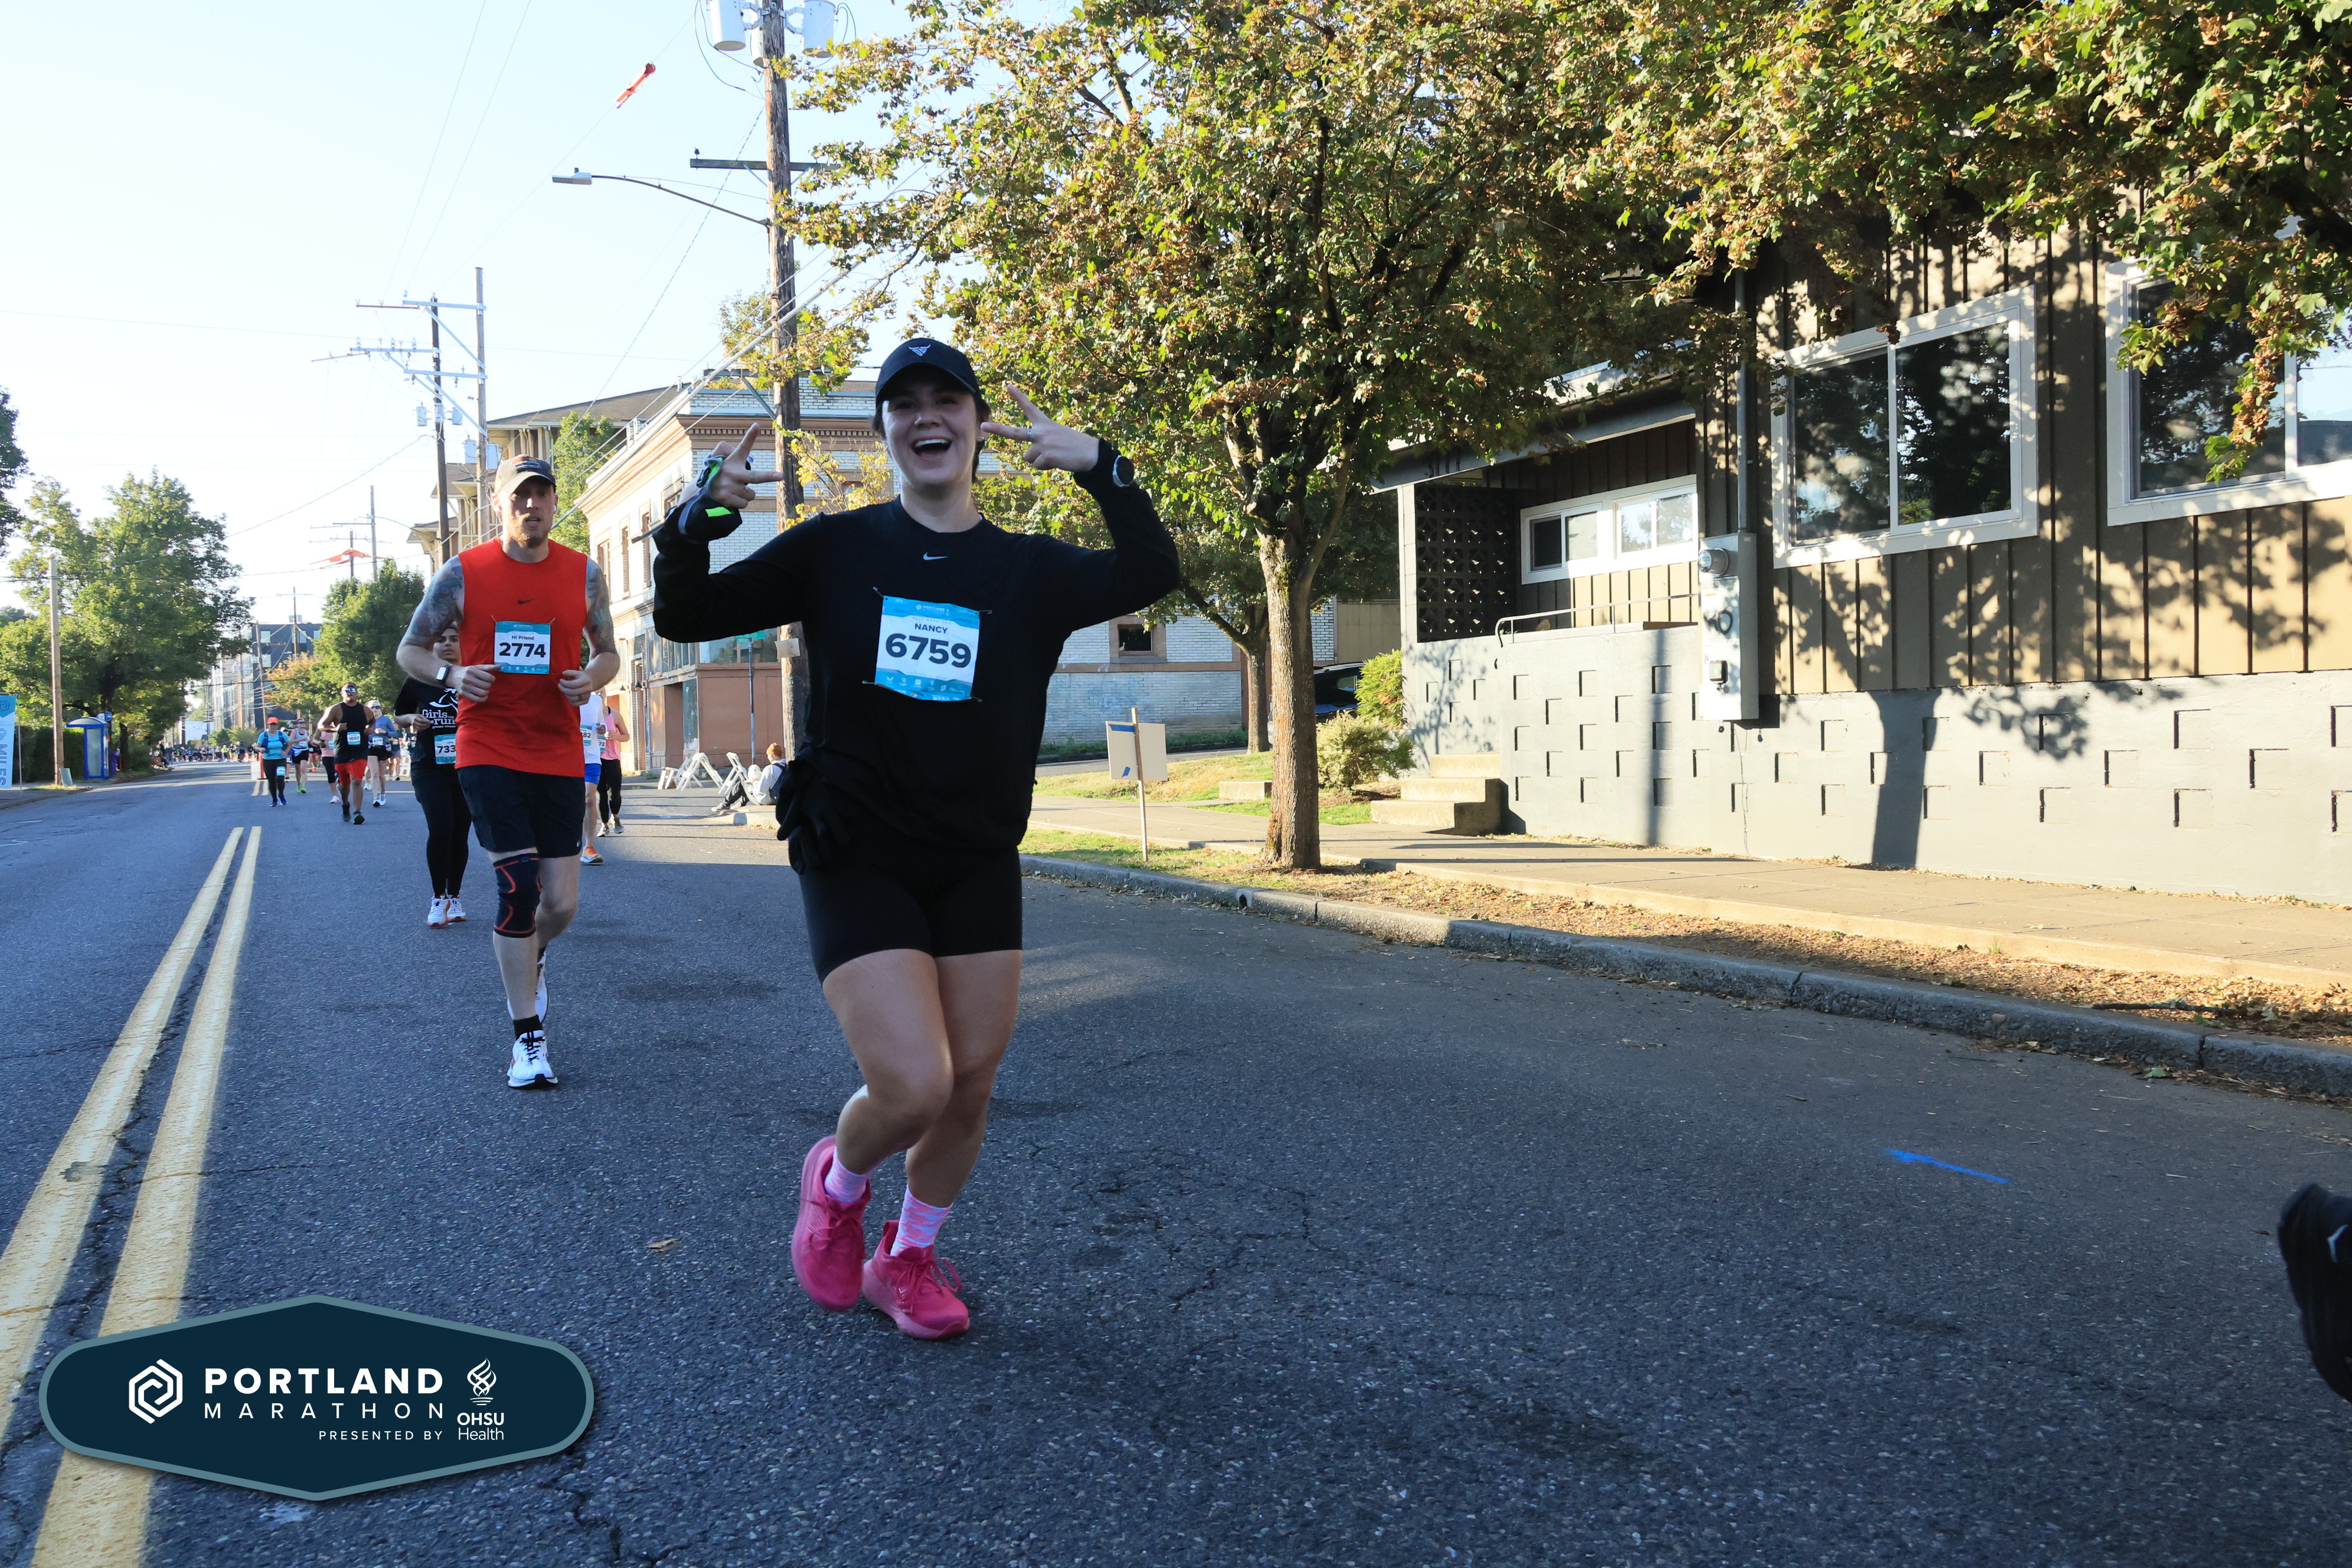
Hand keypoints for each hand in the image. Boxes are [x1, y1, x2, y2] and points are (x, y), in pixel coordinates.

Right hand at [453, 663, 495, 700]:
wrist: (454, 676)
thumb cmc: (468, 671)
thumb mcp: (477, 667)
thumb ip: (489, 667)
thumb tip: (500, 666)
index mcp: (472, 670)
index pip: (488, 677)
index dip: (492, 679)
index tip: (490, 679)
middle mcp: (468, 679)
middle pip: (486, 686)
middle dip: (488, 685)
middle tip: (486, 683)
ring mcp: (465, 687)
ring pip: (483, 693)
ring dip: (486, 691)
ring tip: (484, 689)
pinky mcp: (464, 694)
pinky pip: (477, 699)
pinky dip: (483, 698)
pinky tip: (483, 695)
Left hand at [557, 669, 592, 705]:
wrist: (591, 681)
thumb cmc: (581, 676)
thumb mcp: (576, 672)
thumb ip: (569, 672)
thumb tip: (563, 673)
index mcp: (585, 681)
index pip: (573, 684)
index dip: (564, 683)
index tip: (561, 680)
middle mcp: (587, 689)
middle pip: (572, 692)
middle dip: (563, 689)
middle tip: (559, 685)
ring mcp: (587, 696)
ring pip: (573, 699)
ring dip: (566, 694)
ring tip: (564, 690)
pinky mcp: (585, 701)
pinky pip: (575, 704)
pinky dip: (569, 700)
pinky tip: (568, 695)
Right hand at [708, 428, 788, 510]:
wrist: (702, 490)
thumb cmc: (719, 472)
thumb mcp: (722, 459)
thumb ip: (731, 450)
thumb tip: (744, 438)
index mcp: (732, 461)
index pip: (742, 447)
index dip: (750, 436)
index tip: (757, 425)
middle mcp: (731, 473)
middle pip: (754, 477)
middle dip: (769, 476)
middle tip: (781, 476)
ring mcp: (728, 487)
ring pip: (751, 494)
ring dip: (745, 494)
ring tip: (732, 489)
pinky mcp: (725, 498)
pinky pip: (744, 503)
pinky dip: (740, 502)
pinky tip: (730, 497)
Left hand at [980, 385, 1098, 472]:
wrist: (1090, 454)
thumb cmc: (1075, 445)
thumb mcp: (1057, 436)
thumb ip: (1041, 442)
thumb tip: (1030, 457)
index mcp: (1045, 423)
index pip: (1029, 408)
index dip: (1018, 397)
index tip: (1008, 386)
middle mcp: (1041, 431)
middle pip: (1014, 432)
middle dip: (997, 429)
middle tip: (982, 426)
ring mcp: (1042, 444)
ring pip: (1028, 457)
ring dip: (1039, 459)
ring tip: (1055, 455)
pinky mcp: (1045, 456)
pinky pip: (1037, 466)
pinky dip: (1047, 466)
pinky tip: (1058, 461)